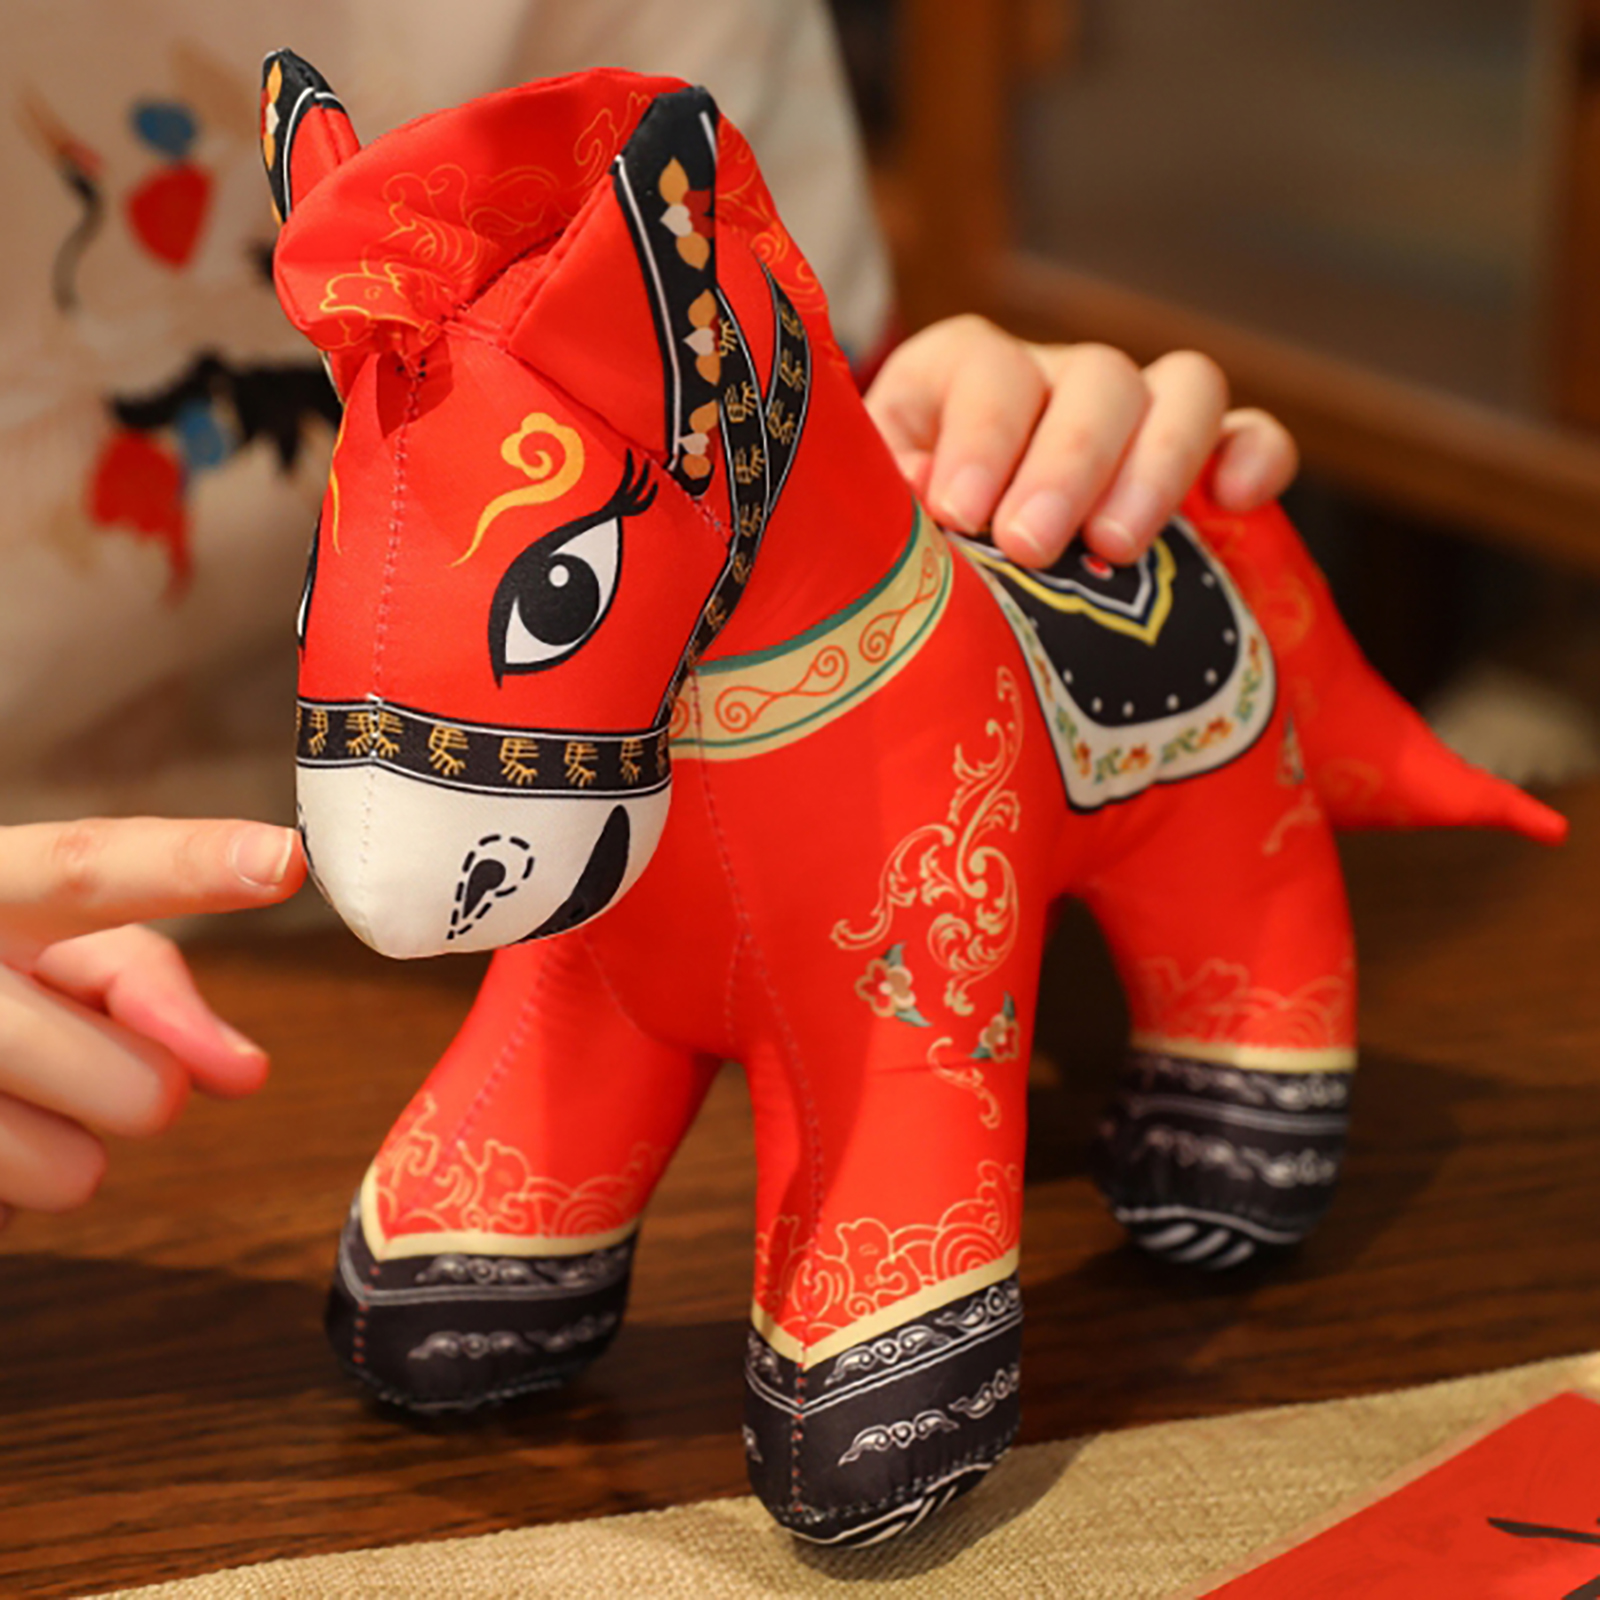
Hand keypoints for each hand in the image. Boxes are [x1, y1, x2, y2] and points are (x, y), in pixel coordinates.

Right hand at [0, 818, 305, 1226]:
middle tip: (86, 1066)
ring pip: (74, 1173)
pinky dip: (2, 1198)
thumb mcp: (43, 951)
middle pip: (136, 1080)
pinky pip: (7, 1219)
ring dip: (58, 1157)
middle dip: (142, 1092)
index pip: (83, 867)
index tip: (283, 859)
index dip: (186, 865)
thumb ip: (147, 985)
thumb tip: (241, 1069)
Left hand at [865, 315, 1298, 566]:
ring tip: (1114, 547)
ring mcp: (1132, 417)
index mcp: (959, 379)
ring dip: (1156, 464)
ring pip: (1182, 388)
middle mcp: (1053, 382)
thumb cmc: (896, 564)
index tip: (958, 512)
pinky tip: (1235, 502)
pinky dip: (1254, 456)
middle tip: (1032, 543)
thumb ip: (885, 510)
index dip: (980, 434)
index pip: (987, 368)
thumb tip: (919, 497)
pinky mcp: (1193, 465)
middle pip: (1093, 377)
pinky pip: (1247, 434)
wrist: (926, 606)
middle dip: (1065, 462)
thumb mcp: (873, 531)